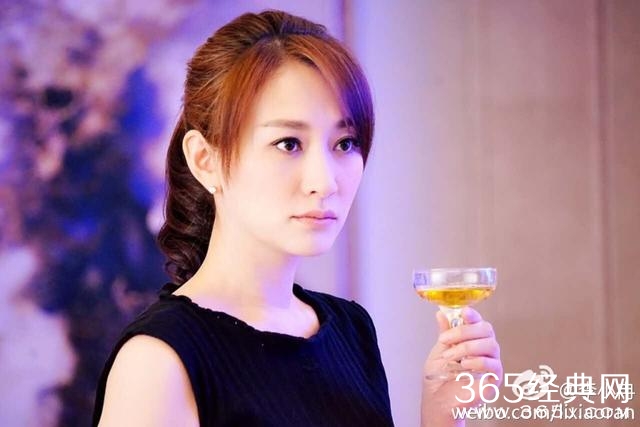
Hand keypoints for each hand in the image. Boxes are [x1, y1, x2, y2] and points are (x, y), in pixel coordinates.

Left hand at [421, 308, 501, 425]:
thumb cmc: (440, 377)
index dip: (473, 314)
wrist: (438, 400)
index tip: (464, 311)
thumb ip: (445, 333)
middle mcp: (485, 348)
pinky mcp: (495, 378)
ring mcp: (492, 362)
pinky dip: (477, 361)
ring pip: (490, 344)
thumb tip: (441, 313)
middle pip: (486, 329)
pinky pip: (493, 364)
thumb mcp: (438, 350)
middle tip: (446, 339)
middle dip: (464, 331)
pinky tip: (464, 365)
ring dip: (467, 347)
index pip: (478, 321)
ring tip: (451, 356)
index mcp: (473, 339)